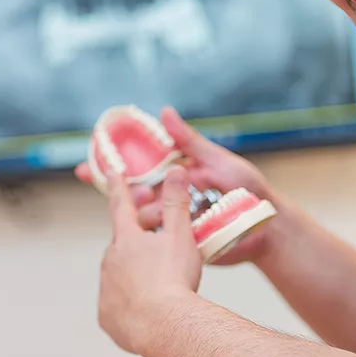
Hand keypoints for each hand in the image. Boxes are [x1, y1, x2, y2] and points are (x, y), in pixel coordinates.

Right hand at [77, 106, 279, 264]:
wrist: (268, 225)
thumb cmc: (247, 187)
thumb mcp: (217, 159)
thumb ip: (189, 141)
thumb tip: (164, 111)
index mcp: (173, 175)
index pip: (134, 169)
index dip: (109, 168)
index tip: (87, 167)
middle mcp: (168, 198)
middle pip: (131, 197)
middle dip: (119, 195)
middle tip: (129, 194)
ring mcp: (173, 223)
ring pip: (144, 221)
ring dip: (143, 215)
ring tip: (155, 213)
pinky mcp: (182, 245)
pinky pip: (160, 245)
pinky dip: (152, 243)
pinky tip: (154, 241)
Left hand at [98, 165, 202, 354]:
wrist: (163, 326)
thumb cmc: (174, 279)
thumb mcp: (180, 235)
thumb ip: (176, 203)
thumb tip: (176, 171)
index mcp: (126, 238)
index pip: (120, 205)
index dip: (118, 187)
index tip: (112, 172)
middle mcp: (110, 260)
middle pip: (122, 244)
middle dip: (137, 242)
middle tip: (159, 247)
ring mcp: (105, 289)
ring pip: (118, 275)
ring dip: (134, 274)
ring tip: (159, 283)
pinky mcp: (106, 316)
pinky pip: (116, 305)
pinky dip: (129, 304)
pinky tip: (147, 309)